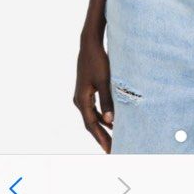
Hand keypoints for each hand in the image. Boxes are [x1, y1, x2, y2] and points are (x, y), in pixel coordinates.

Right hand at [74, 36, 113, 153]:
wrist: (90, 44)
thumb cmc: (97, 61)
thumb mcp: (105, 81)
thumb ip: (107, 101)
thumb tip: (111, 120)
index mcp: (82, 100)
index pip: (92, 125)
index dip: (101, 138)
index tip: (109, 149)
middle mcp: (79, 100)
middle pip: (91, 123)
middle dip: (102, 136)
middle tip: (112, 149)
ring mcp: (82, 95)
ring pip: (93, 116)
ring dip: (102, 127)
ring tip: (113, 138)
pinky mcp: (87, 90)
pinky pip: (94, 108)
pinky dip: (102, 116)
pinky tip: (112, 120)